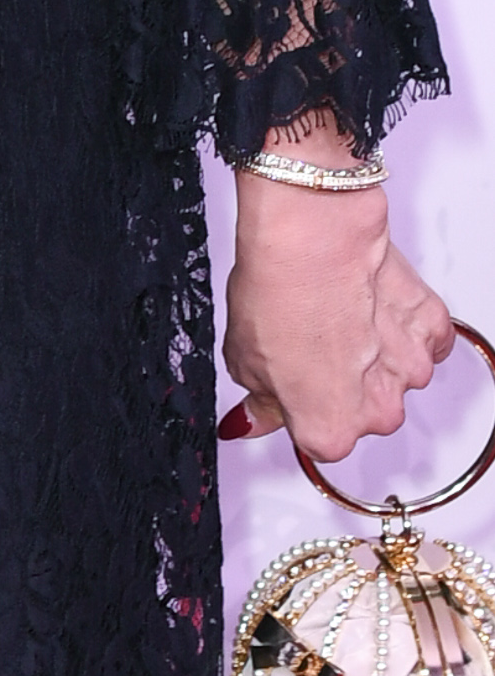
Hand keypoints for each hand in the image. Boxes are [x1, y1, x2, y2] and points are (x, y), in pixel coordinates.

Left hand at [223, 123, 453, 461]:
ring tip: (339, 313)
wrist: (310, 239)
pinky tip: (372, 302)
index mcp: (330, 431)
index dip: (300, 403)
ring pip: (394, 374)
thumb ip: (260, 404)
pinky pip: (422, 339)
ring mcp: (411, 370)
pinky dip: (403, 325)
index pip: (317, 436)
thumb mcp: (244, 363)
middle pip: (363, 409)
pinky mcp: (431, 327)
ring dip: (374, 351)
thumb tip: (250, 423)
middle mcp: (378, 412)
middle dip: (342, 383)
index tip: (290, 380)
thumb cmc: (276, 296)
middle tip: (312, 341)